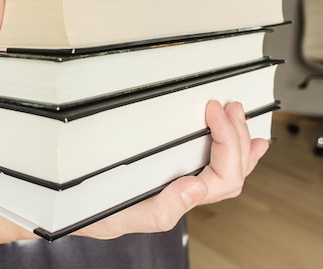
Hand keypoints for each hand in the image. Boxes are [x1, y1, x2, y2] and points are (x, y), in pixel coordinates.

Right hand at [75, 99, 269, 239]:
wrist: (77, 212)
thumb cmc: (99, 214)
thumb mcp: (124, 215)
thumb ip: (162, 209)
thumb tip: (196, 187)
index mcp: (180, 201)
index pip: (222, 176)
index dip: (226, 141)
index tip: (214, 111)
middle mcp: (188, 193)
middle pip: (233, 170)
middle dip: (237, 136)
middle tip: (230, 108)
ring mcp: (185, 185)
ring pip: (229, 169)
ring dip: (239, 140)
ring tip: (239, 117)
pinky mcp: (174, 175)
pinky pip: (217, 167)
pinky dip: (235, 153)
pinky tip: (247, 144)